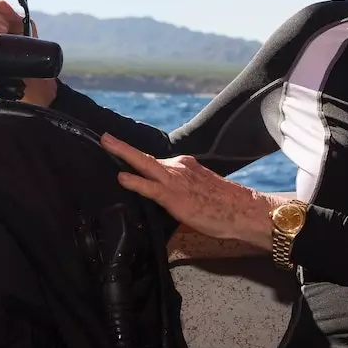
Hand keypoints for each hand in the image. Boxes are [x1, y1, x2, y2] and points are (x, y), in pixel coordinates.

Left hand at [100, 133, 284, 249]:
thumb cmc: (225, 206)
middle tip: (104, 137)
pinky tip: (121, 178)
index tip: (122, 150)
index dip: (137, 158)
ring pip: (144, 164)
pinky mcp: (175, 197)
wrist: (243, 209)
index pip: (156, 161)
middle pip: (145, 157)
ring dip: (123, 154)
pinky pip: (150, 187)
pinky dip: (134, 181)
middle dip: (123, 147)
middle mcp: (179, 168)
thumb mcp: (201, 192)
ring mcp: (176, 181)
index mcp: (185, 166)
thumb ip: (183, 192)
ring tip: (105, 145)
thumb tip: (174, 200)